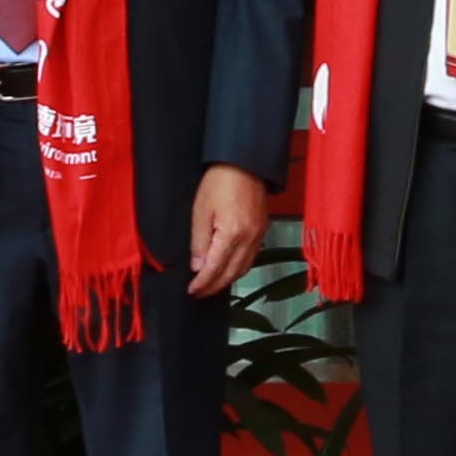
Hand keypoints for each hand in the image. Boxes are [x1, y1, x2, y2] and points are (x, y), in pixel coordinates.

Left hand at [186, 164, 271, 298]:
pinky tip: (229, 269)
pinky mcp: (263, 229)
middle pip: (231, 273)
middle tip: (199, 293)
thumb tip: (197, 266)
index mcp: (232, 233)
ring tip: (212, 285)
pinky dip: (239, 268)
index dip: (202, 283)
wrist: (245, 162)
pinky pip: (252, 257)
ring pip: (243, 268)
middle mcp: (249, 238)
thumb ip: (199, 242)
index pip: (215, 268)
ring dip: (227, 280)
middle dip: (214, 287)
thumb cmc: (220, 181)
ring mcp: (259, 235)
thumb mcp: (201, 210)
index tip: (192, 290)